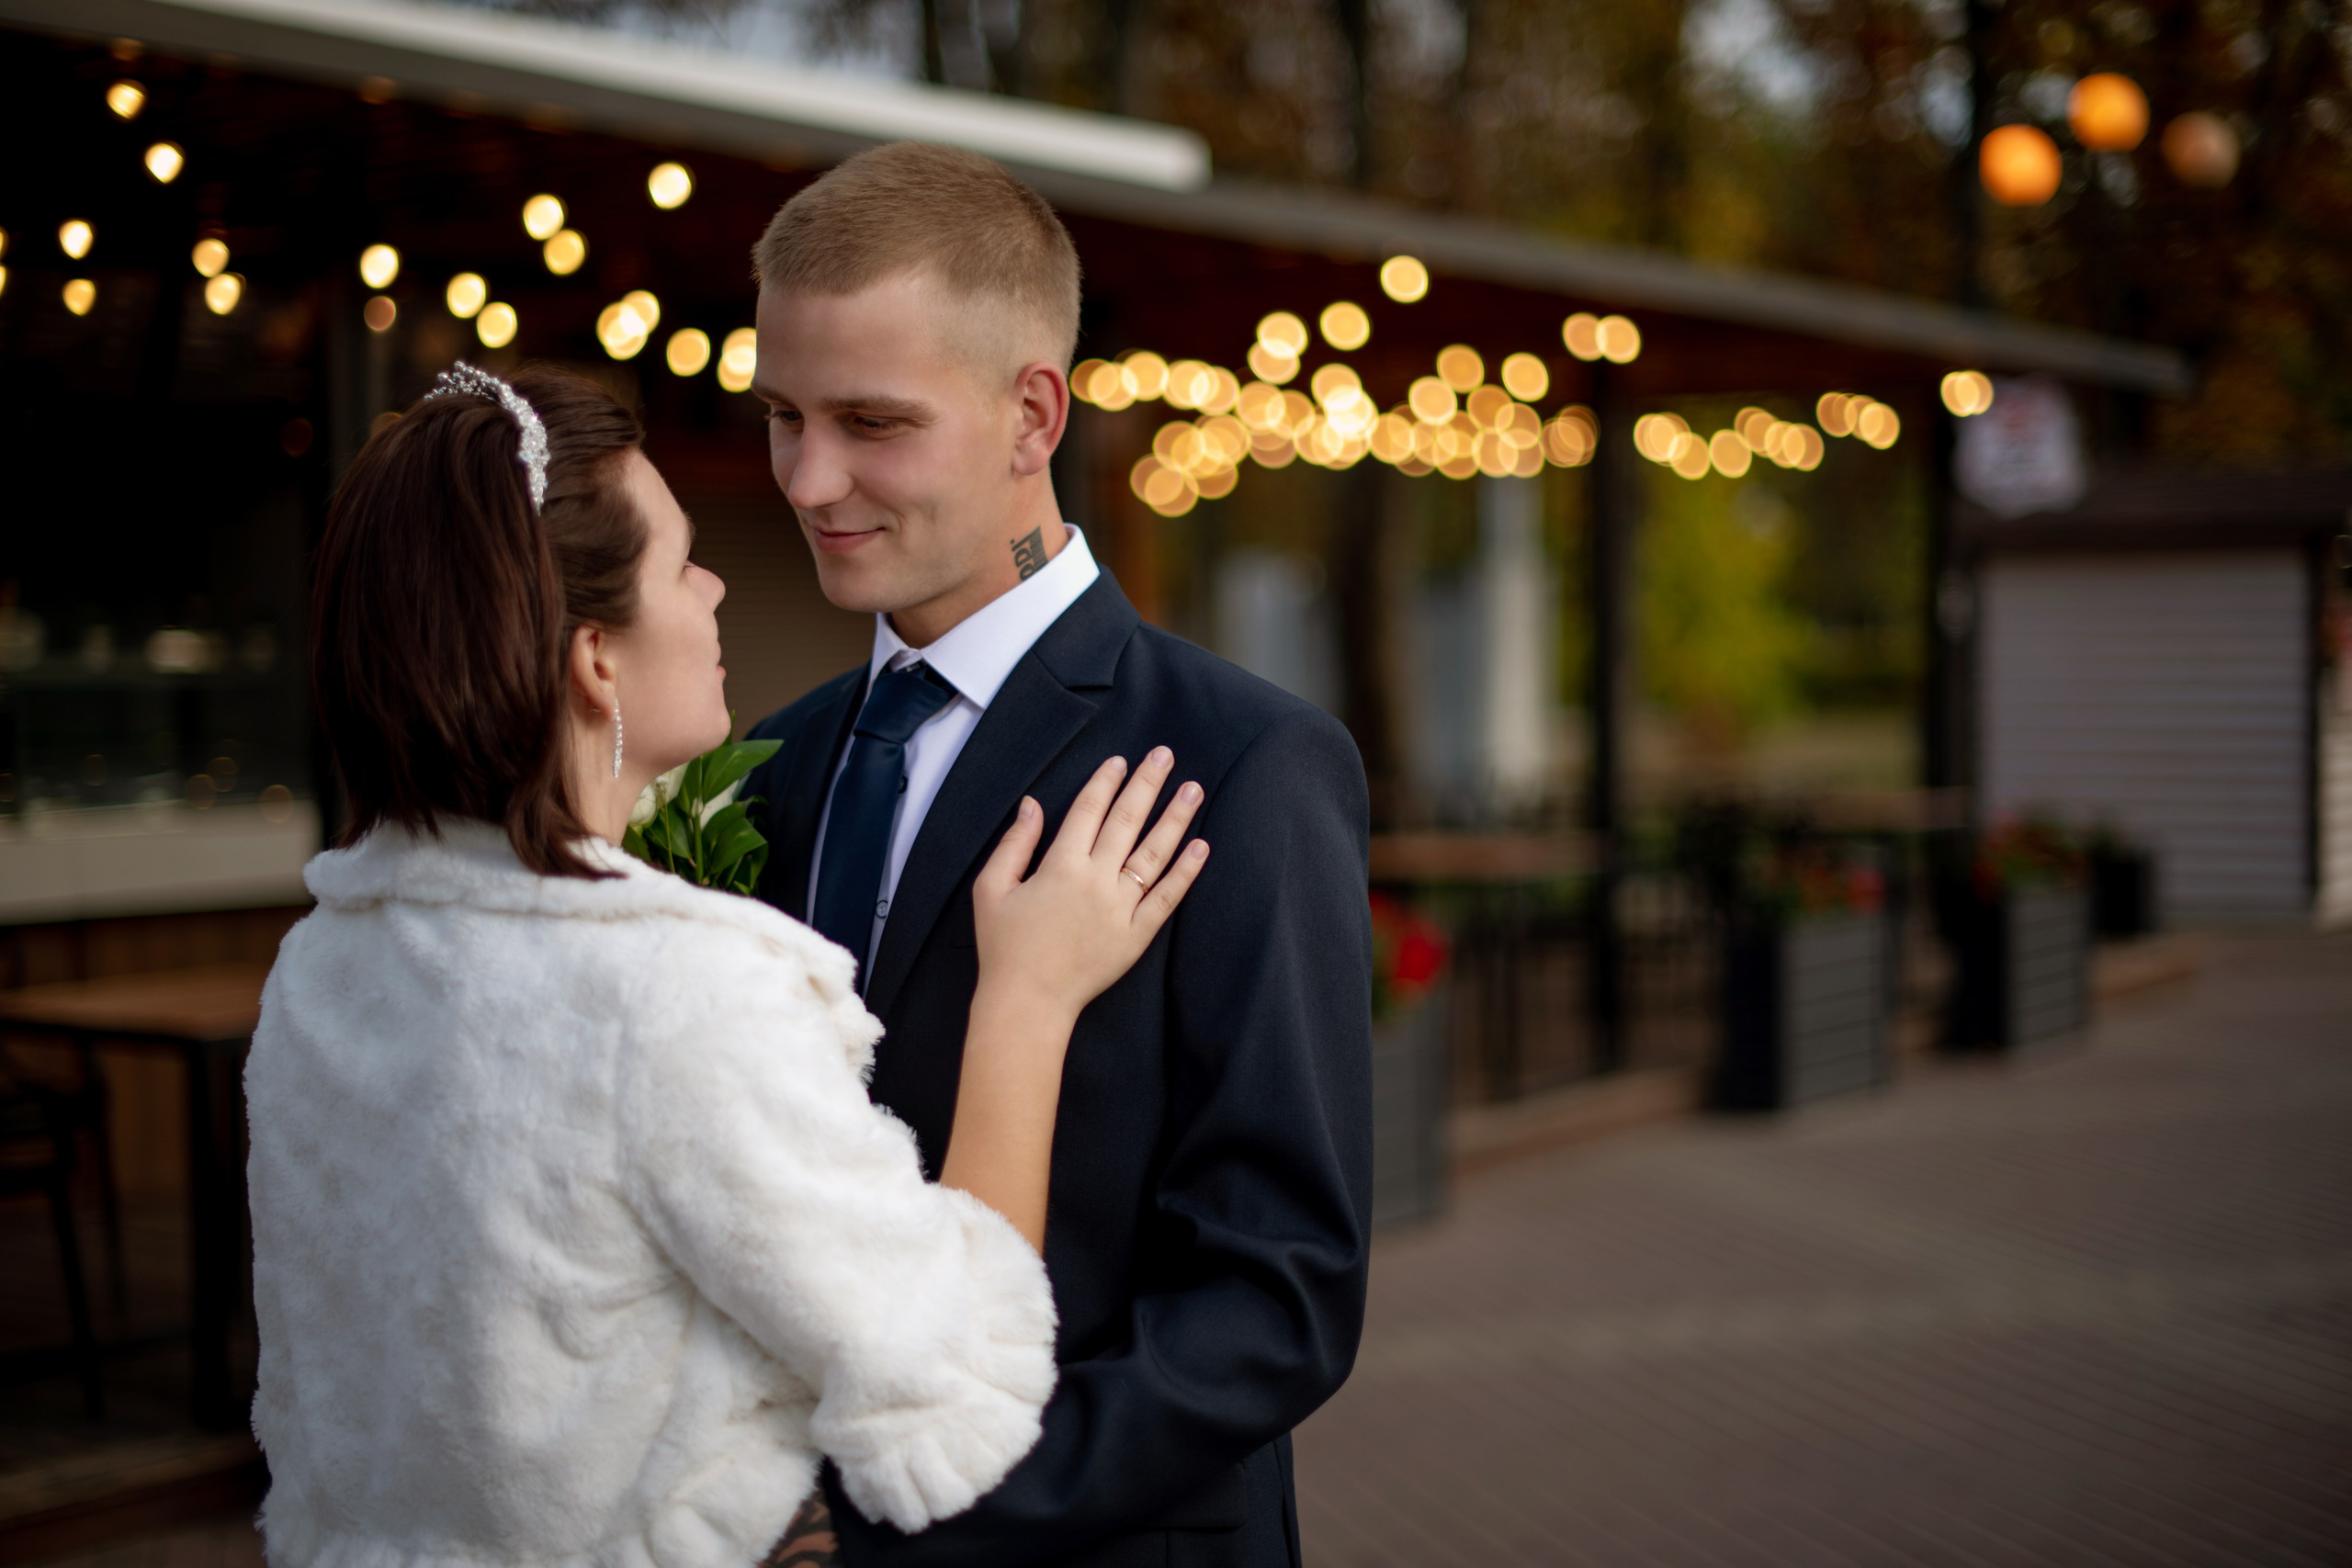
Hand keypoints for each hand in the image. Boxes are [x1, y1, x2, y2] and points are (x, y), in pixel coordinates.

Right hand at [971, 747, 1208, 1026]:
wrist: (1027, 1002)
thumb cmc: (1004, 946)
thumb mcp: (991, 889)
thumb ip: (1014, 843)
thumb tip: (1033, 804)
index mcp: (1060, 866)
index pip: (1089, 811)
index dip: (1106, 781)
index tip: (1121, 760)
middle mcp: (1095, 881)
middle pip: (1126, 821)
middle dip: (1147, 784)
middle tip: (1165, 754)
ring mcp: (1120, 908)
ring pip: (1154, 853)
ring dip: (1175, 818)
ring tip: (1193, 789)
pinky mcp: (1136, 935)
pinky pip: (1166, 897)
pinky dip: (1185, 871)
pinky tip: (1201, 846)